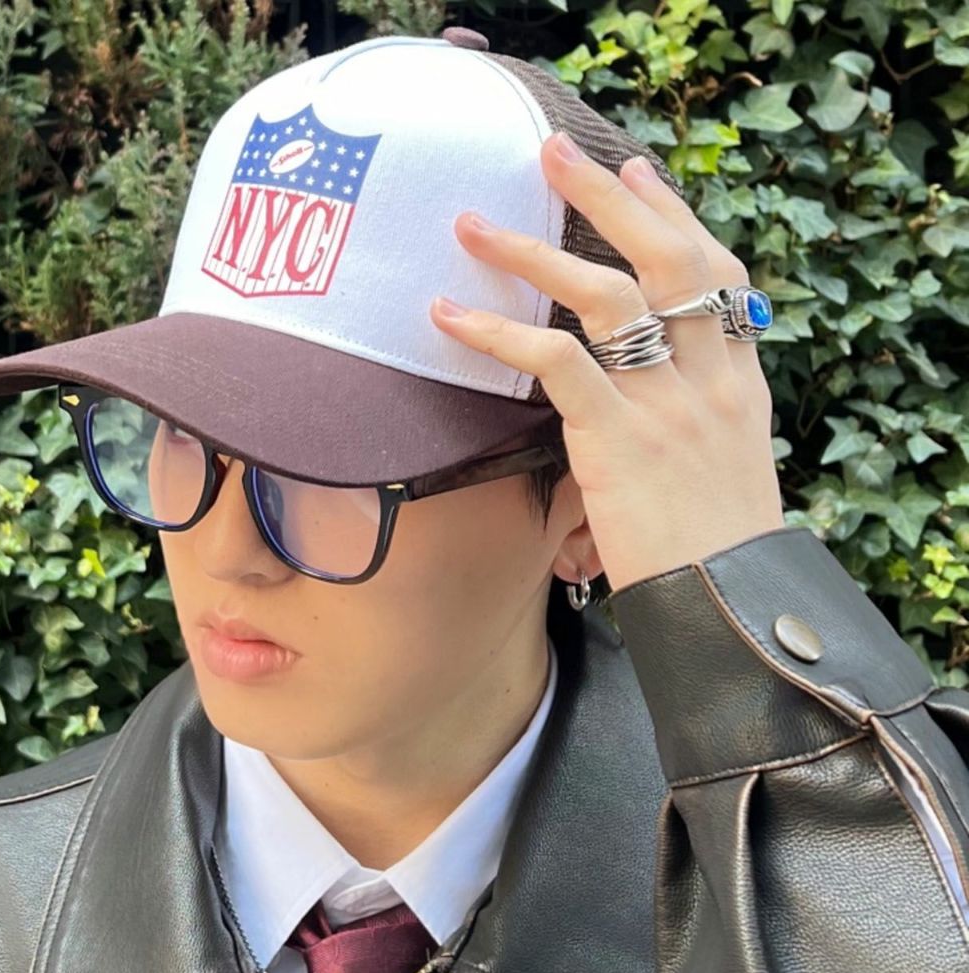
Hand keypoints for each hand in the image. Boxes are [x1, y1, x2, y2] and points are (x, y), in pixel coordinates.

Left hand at [428, 133, 785, 593]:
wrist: (727, 603)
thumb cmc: (718, 556)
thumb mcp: (723, 477)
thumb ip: (689, 430)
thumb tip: (631, 418)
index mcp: (740, 383)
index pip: (718, 276)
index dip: (678, 219)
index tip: (640, 177)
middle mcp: (709, 378)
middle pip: (665, 257)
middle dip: (607, 198)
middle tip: (554, 153)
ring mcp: (665, 402)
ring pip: (605, 294)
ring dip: (533, 251)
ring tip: (473, 225)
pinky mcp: (618, 436)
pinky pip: (555, 361)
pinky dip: (499, 332)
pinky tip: (450, 317)